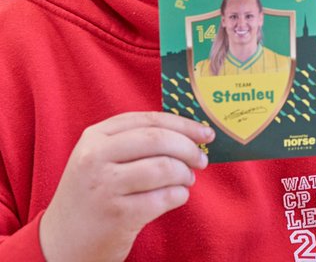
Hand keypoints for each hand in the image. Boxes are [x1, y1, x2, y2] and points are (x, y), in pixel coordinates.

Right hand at [39, 112, 213, 261]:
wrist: (62, 243)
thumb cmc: (94, 195)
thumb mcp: (101, 158)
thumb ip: (136, 141)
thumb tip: (191, 132)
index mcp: (94, 137)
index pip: (149, 120)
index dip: (184, 125)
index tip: (206, 133)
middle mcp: (95, 158)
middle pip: (159, 140)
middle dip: (189, 149)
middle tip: (202, 160)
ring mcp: (104, 186)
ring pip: (165, 168)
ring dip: (185, 175)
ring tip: (186, 181)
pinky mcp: (117, 215)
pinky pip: (165, 197)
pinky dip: (179, 196)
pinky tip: (175, 197)